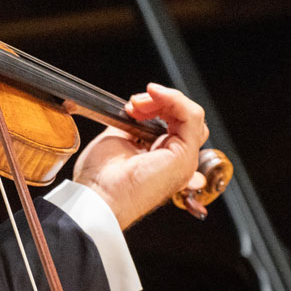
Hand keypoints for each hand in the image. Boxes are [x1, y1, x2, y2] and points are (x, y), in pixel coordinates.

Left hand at [71, 83, 208, 229]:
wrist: (98, 195)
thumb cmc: (101, 178)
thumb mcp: (118, 138)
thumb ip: (134, 124)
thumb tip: (139, 110)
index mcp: (162, 159)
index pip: (175, 123)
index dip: (155, 108)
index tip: (131, 107)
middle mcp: (176, 161)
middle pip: (184, 118)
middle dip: (159, 102)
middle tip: (135, 104)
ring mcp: (183, 160)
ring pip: (191, 115)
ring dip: (166, 99)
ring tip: (140, 103)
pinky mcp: (184, 156)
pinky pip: (192, 116)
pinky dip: (175, 99)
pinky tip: (156, 94)